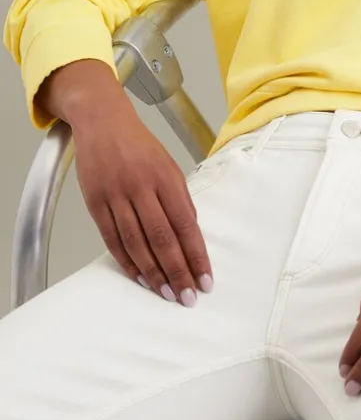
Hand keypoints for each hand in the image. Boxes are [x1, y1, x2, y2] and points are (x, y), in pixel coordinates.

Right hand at [68, 95, 213, 306]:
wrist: (103, 123)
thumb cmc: (141, 146)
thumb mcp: (170, 165)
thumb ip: (180, 199)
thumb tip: (191, 233)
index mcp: (166, 177)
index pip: (186, 224)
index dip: (196, 255)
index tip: (206, 279)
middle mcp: (141, 187)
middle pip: (162, 238)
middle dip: (177, 271)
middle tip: (188, 296)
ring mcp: (116, 196)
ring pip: (136, 243)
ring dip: (153, 273)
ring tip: (166, 293)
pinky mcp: (95, 203)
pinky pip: (112, 239)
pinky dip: (126, 262)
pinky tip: (140, 277)